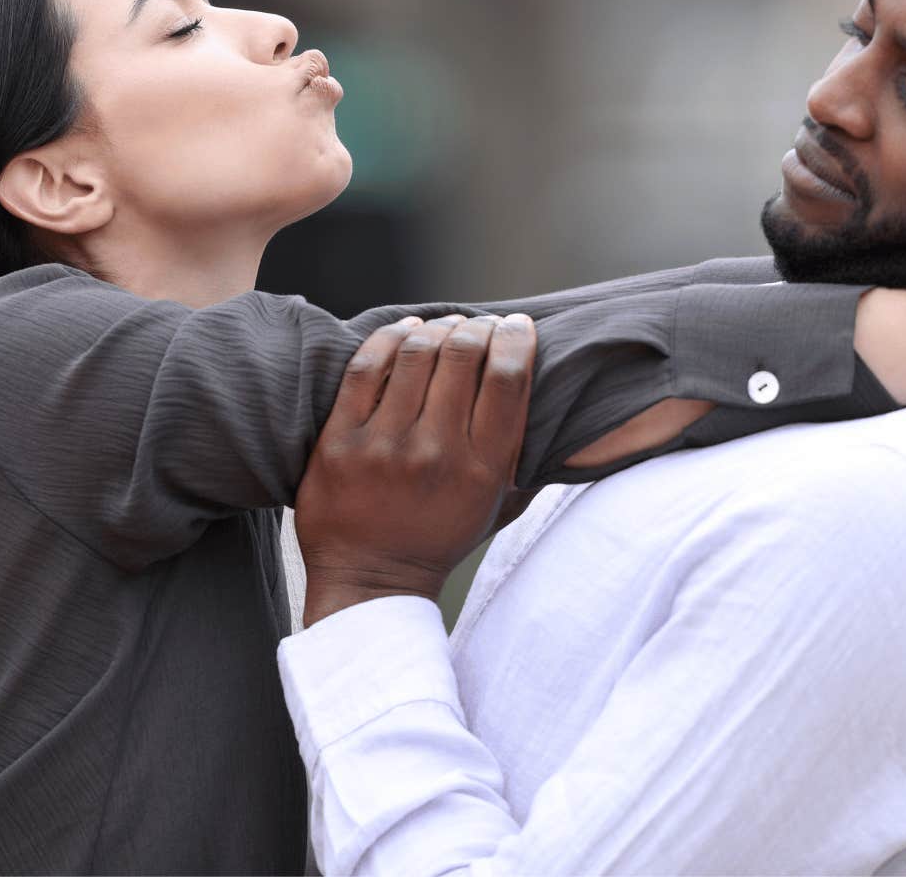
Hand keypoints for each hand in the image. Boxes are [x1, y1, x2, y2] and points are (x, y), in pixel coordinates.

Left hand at [294, 312, 536, 625]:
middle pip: (464, 355)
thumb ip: (524, 459)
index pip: (508, 380)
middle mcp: (437, 453)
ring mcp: (384, 446)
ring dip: (437, 327)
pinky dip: (390, 338)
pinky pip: (367, 368)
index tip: (516, 325)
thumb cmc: (439, 537)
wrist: (369, 579)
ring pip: (418, 353)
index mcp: (482, 470)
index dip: (515, 339)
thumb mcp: (496, 506)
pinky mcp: (341, 442)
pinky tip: (405, 331)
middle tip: (479, 325)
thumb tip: (564, 410)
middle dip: (478, 327)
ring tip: (445, 326)